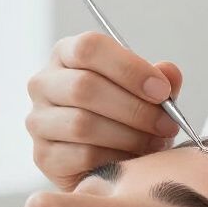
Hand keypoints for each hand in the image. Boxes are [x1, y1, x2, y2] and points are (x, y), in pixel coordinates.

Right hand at [26, 32, 184, 189]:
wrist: (106, 158)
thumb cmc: (124, 115)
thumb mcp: (146, 92)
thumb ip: (159, 80)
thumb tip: (169, 72)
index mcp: (67, 54)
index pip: (89, 48)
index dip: (129, 68)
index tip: (162, 90)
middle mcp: (44, 83)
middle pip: (84, 86)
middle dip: (134, 108)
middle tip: (166, 123)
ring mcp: (38, 120)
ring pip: (82, 124)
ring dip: (129, 135)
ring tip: (156, 141)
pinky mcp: (43, 155)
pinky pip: (82, 156)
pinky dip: (115, 158)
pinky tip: (133, 158)